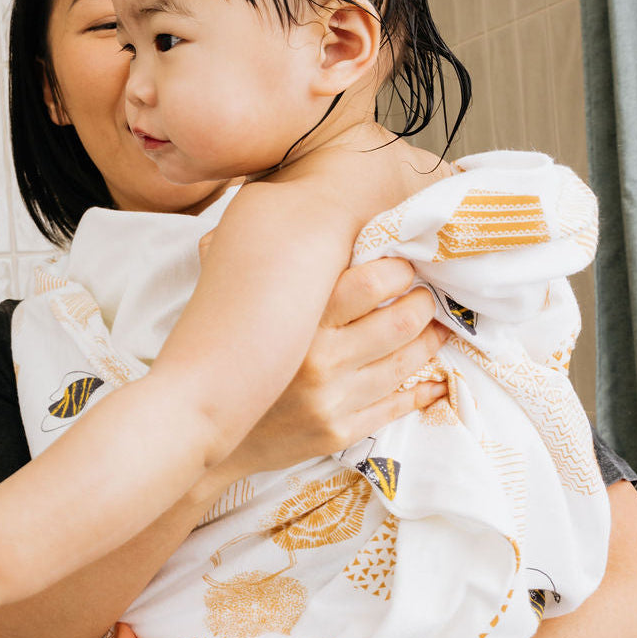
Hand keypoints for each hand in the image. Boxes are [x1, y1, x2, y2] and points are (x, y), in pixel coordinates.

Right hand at [221, 257, 447, 477]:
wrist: (200, 424)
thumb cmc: (219, 353)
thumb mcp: (221, 296)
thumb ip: (247, 253)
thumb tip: (272, 205)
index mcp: (296, 320)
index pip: (371, 282)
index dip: (399, 268)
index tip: (404, 265)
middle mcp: (318, 361)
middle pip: (399, 322)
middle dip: (423, 304)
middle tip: (425, 295)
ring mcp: (330, 401)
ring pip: (405, 364)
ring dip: (430, 341)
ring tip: (436, 328)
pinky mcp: (337, 432)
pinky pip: (395, 407)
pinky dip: (423, 392)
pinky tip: (434, 379)